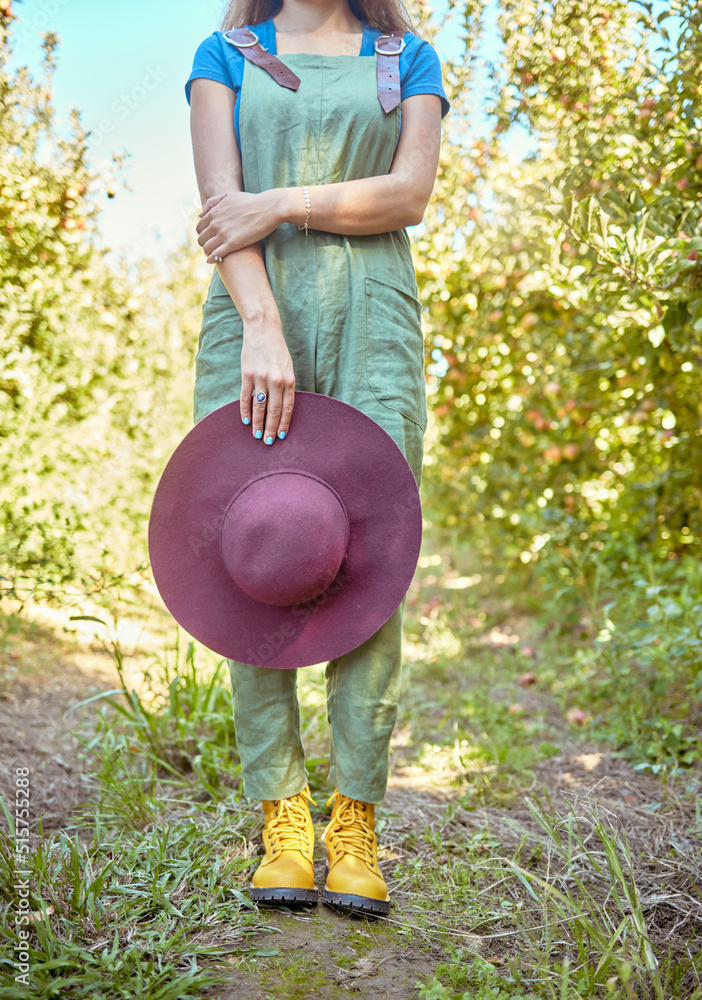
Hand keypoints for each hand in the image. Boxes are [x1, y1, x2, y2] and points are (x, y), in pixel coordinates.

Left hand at [196, 190, 283, 262]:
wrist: (268, 208)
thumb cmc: (251, 202)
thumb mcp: (229, 196)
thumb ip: (213, 203)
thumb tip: (200, 215)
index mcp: (214, 213)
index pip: (199, 228)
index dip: (204, 234)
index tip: (210, 238)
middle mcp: (216, 223)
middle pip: (201, 239)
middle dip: (206, 244)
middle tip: (213, 247)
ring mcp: (223, 234)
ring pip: (206, 249)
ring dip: (209, 253)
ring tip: (215, 254)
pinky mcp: (232, 244)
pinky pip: (216, 255)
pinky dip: (213, 259)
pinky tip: (217, 260)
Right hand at [240, 317, 294, 443]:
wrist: (263, 330)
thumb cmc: (277, 350)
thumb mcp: (288, 367)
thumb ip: (287, 385)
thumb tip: (283, 407)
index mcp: (289, 380)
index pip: (287, 408)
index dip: (284, 423)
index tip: (281, 436)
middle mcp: (275, 381)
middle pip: (274, 411)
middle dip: (271, 429)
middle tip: (269, 442)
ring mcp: (260, 378)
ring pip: (259, 407)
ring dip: (258, 423)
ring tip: (257, 436)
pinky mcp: (247, 374)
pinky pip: (245, 397)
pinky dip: (245, 410)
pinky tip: (246, 421)